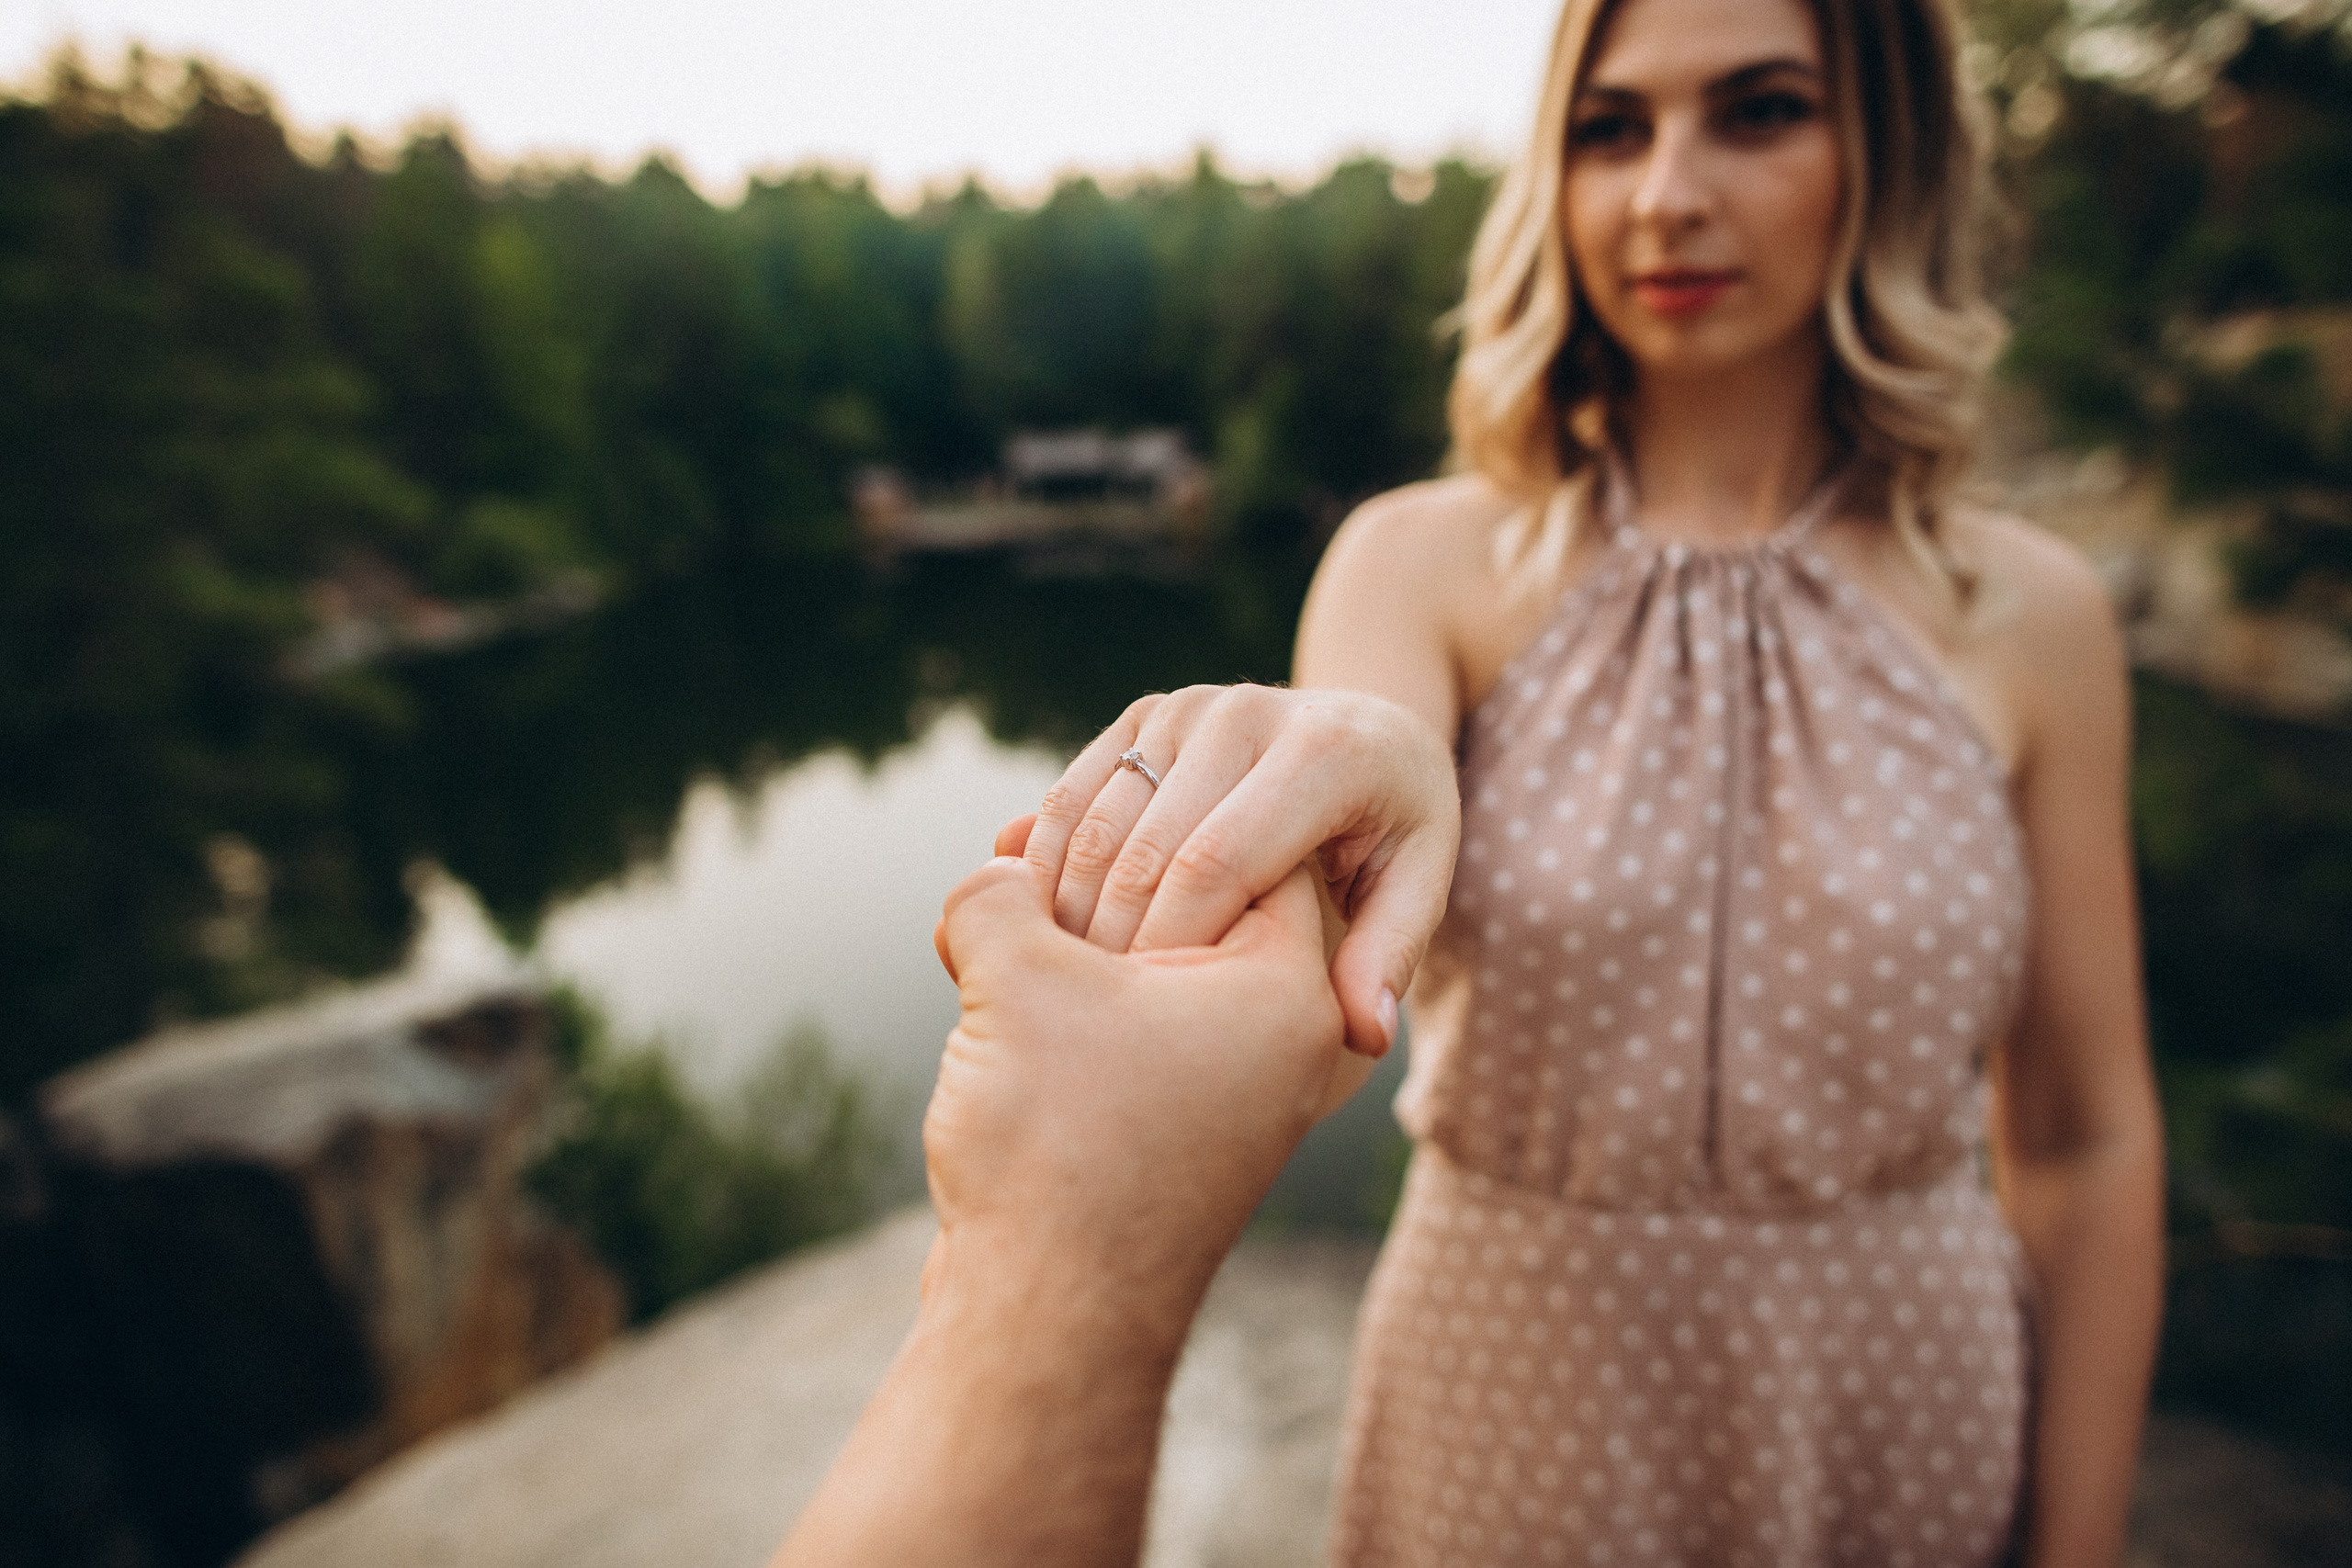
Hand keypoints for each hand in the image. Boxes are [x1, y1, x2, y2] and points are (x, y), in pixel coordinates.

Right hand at [926, 830, 1360, 1326]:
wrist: (1042, 1324)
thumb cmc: (1057, 1149)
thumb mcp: (1021, 980)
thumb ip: (1001, 893)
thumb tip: (997, 871)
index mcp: (1284, 988)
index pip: (1246, 840)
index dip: (1148, 813)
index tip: (1073, 819)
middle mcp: (1273, 1034)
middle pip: (1190, 894)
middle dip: (1090, 877)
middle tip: (1015, 866)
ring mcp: (1221, 1083)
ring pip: (1140, 959)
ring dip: (1058, 937)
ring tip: (986, 935)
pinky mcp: (1163, 1120)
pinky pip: (1117, 1021)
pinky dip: (1055, 995)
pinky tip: (981, 985)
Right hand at [1024, 683, 1459, 1057]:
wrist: (1365, 728)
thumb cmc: (1394, 824)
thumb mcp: (1417, 884)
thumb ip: (1387, 957)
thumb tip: (1366, 1034)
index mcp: (1322, 754)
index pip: (1219, 862)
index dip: (1176, 944)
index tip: (1157, 1021)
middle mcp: (1245, 713)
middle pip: (1149, 846)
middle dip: (1116, 941)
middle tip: (1101, 1022)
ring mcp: (1185, 707)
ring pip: (1097, 823)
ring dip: (1071, 911)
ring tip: (1072, 989)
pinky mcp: (1143, 715)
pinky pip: (1072, 796)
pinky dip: (1049, 868)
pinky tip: (1050, 937)